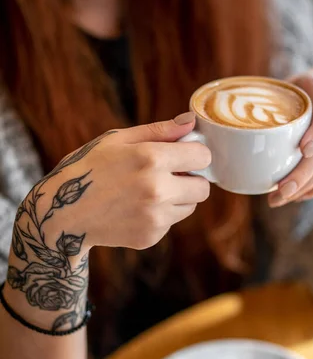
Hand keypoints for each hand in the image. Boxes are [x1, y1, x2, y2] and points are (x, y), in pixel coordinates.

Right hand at [34, 113, 210, 252]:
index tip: (184, 155)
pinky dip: (160, 215)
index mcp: (151, 159)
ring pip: (190, 207)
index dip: (195, 154)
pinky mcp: (150, 237)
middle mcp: (157, 190)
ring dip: (177, 198)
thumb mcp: (117, 139)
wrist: (63, 212)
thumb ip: (159, 131)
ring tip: (147, 192)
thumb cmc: (89, 168)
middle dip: (191, 180)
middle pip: (203, 188)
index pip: (203, 157)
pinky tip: (135, 209)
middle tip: (170, 175)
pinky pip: (170, 223)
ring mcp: (155, 217)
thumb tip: (191, 121)